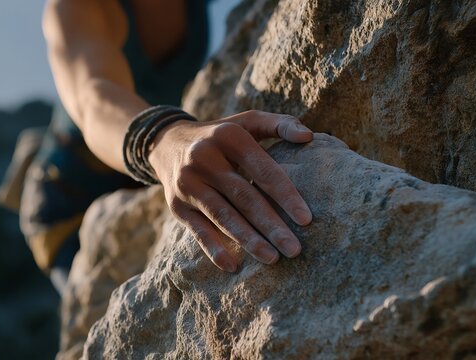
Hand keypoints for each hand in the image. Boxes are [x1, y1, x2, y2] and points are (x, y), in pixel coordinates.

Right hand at [148, 110, 312, 271]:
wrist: (167, 144)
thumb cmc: (220, 135)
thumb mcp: (247, 121)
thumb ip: (279, 124)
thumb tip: (308, 136)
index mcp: (228, 136)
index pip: (263, 170)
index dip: (285, 195)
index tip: (306, 219)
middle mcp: (204, 158)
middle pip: (244, 197)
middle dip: (271, 225)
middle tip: (294, 249)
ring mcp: (188, 183)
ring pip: (223, 216)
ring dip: (248, 240)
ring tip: (272, 258)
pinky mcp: (177, 205)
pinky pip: (198, 230)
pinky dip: (214, 249)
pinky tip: (232, 266)